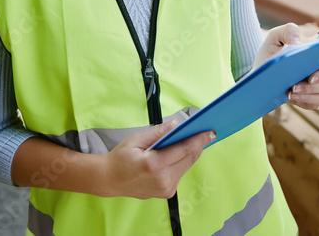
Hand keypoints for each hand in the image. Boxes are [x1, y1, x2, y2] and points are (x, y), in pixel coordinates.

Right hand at [100, 119, 214, 199]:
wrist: (109, 180)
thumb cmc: (120, 158)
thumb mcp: (136, 140)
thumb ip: (157, 132)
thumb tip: (176, 125)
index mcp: (154, 165)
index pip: (184, 150)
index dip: (199, 140)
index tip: (210, 132)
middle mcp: (163, 180)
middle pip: (189, 159)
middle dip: (198, 144)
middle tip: (207, 132)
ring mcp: (165, 189)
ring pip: (186, 166)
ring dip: (190, 153)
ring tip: (194, 139)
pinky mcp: (167, 193)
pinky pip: (179, 173)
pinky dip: (182, 161)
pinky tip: (181, 153)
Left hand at [254, 23, 318, 110]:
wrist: (262, 71)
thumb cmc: (273, 51)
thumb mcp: (275, 37)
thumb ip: (287, 30)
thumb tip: (296, 40)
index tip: (311, 77)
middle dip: (315, 87)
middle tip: (295, 86)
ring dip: (309, 96)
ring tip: (290, 92)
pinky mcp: (313, 99)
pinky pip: (316, 104)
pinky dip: (304, 102)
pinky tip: (290, 98)